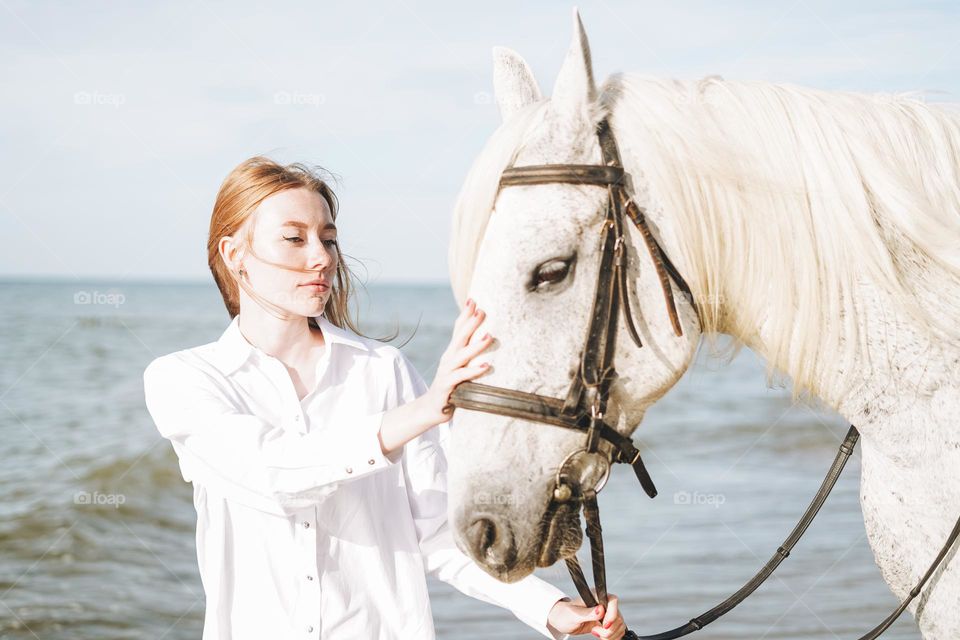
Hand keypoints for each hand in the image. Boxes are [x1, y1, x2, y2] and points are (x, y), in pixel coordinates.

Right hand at [422, 298, 493, 424]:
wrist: (430, 409)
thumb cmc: (451, 388)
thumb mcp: (460, 369)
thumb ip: (469, 357)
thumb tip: (487, 342)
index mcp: (452, 353)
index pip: (458, 330)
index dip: (465, 315)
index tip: (474, 300)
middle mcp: (448, 360)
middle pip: (459, 338)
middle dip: (470, 323)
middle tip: (482, 310)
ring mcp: (446, 372)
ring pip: (461, 356)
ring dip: (476, 346)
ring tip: (490, 337)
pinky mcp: (447, 387)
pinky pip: (461, 377)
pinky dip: (473, 371)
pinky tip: (486, 366)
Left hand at [547, 594, 626, 638]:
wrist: (562, 620)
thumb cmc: (565, 614)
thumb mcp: (574, 615)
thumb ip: (588, 613)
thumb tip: (601, 610)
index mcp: (595, 596)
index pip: (613, 601)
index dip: (612, 614)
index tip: (604, 625)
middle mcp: (603, 604)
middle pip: (618, 616)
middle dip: (609, 629)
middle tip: (595, 632)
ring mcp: (607, 614)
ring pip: (619, 625)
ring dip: (611, 635)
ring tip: (597, 635)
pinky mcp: (607, 624)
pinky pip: (617, 631)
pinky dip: (613, 637)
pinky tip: (602, 638)